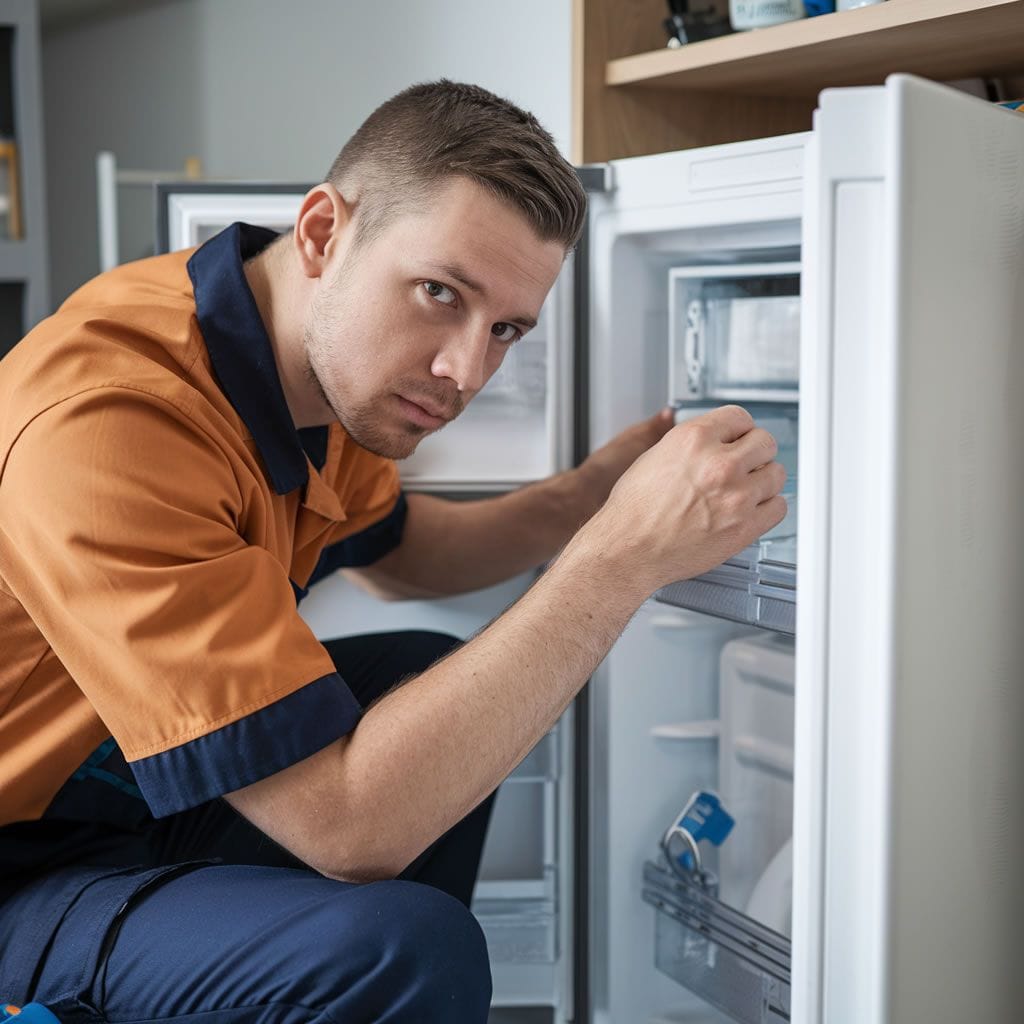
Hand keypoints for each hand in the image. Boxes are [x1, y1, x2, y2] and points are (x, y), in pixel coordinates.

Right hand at [582, 405, 786, 593]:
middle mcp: (718, 464)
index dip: (739, 429)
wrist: (628, 549)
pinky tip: (752, 507)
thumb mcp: (655, 457)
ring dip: (764, 479)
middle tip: (747, 462)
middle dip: (755, 451)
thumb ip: (691, 445)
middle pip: (765, 442)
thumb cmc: (633, 510)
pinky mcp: (744, 526)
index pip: (740, 417)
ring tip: (748, 487)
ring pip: (776, 474)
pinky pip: (778, 507)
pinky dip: (768, 506)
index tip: (740, 438)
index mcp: (693, 439)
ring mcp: (735, 496)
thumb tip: (713, 440)